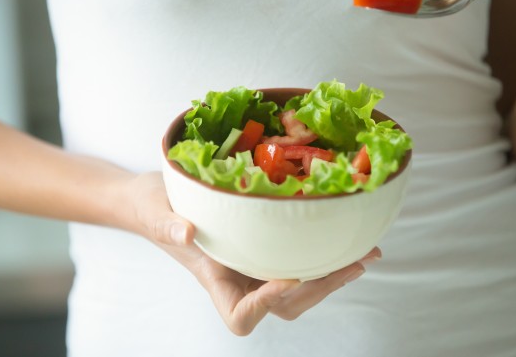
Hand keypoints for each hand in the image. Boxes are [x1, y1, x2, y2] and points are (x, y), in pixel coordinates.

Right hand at [125, 172, 377, 335]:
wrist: (157, 198)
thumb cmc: (151, 208)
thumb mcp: (155, 212)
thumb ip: (166, 225)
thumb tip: (186, 231)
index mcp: (215, 279)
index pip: (241, 316)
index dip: (266, 305)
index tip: (285, 276)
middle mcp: (240, 279)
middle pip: (285, 304)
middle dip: (321, 287)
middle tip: (354, 263)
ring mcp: (254, 265)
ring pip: (299, 288)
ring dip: (333, 275)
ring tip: (364, 254)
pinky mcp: (265, 246)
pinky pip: (298, 259)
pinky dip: (324, 253)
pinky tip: (345, 238)